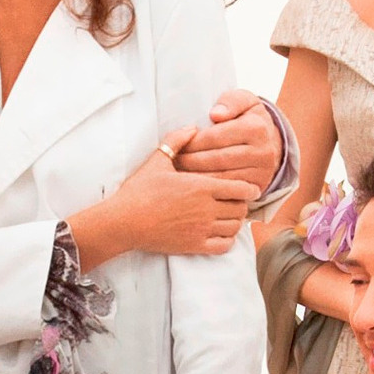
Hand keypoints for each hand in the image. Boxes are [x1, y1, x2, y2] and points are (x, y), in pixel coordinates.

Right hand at [98, 128, 259, 255]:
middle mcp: (206, 208)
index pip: (241, 188)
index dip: (249, 189)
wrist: (124, 221)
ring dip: (234, 222)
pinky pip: (224, 246)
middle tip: (234, 202)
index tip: (248, 188)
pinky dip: (227, 240)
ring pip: (235, 227)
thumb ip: (177, 141)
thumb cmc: (139, 191)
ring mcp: (201, 229)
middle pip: (241, 208)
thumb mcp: (157, 160)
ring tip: (227, 216)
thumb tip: (192, 128)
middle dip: (241, 204)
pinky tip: (219, 233)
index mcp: (201, 186)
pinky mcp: (194, 245)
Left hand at [174, 88, 282, 191]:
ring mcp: (262, 172)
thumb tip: (216, 114)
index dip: (192, 142)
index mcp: (256, 128)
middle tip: (172, 161)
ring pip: (221, 178)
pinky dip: (209, 189)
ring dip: (196, 177)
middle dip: (190, 160)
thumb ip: (229, 102)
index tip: (177, 144)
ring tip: (177, 173)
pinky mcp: (258, 187)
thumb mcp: (242, 101)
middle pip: (216, 159)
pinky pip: (228, 192)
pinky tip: (193, 185)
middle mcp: (263, 151)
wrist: (271, 142)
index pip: (215, 137)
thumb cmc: (247, 118)